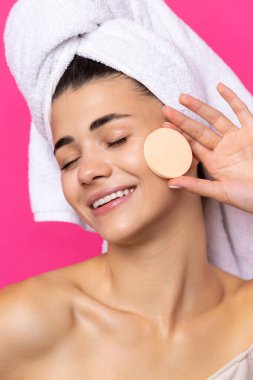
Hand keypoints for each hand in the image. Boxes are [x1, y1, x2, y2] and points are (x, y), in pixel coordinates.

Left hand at [162, 82, 252, 213]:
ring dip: (199, 107)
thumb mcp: (220, 193)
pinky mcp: (252, 131)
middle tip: (165, 109)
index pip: (192, 145)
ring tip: (182, 98)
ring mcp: (237, 138)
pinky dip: (232, 98)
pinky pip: (241, 111)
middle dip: (182, 120)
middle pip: (199, 130)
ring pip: (215, 118)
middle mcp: (223, 148)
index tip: (164, 126)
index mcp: (214, 162)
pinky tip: (219, 87)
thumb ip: (196, 186)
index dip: (178, 135)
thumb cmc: (248, 197)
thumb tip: (171, 184)